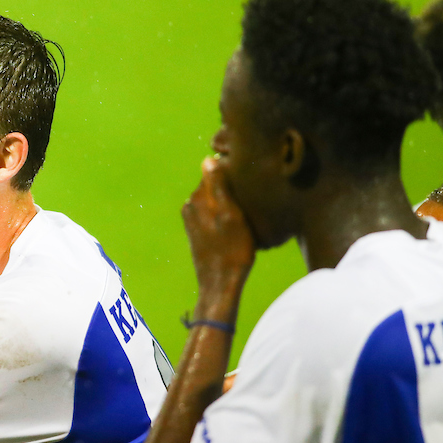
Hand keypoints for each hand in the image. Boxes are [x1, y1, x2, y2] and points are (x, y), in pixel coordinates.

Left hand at [182, 156, 255, 316]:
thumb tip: (208, 159)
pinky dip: (224, 213)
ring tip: (246, 209)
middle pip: (213, 185)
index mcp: (198, 197)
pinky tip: (237, 222)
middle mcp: (191, 205)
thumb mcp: (231, 215)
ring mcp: (192, 218)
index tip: (249, 177)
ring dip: (228, 201)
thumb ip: (218, 186)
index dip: (232, 171)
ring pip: (214, 199)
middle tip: (251, 195)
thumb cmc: (232, 249)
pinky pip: (213, 213)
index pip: (214, 170)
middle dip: (230, 186)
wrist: (220, 283)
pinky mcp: (197, 230)